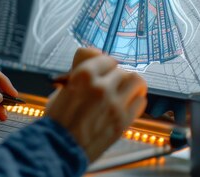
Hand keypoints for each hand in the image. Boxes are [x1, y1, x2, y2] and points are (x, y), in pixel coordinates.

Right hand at [46, 48, 146, 162]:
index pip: (106, 59)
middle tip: (112, 83)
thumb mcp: (64, 88)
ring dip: (132, 84)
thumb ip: (80, 70)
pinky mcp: (124, 120)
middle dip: (116, 76)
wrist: (61, 147)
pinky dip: (136, 100)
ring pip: (137, 82)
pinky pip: (140, 102)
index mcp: (84, 75)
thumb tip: (92, 52)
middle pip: (122, 71)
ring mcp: (115, 104)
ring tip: (126, 89)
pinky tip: (127, 104)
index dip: (106, 64)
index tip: (105, 69)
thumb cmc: (58, 119)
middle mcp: (102, 87)